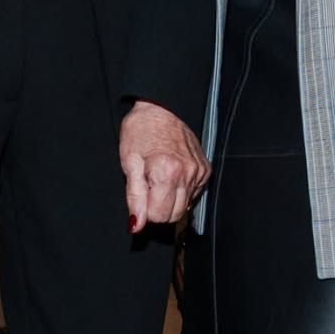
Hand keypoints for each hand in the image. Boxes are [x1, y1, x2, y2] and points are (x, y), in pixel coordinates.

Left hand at [120, 100, 210, 229]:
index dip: (145, 211)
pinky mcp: (205, 170)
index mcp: (167, 172)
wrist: (159, 108)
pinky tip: (171, 175)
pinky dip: (181, 190)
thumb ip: (134, 198)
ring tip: (158, 179)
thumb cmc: (141, 131)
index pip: (159, 216)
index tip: (140, 195)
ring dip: (170, 199)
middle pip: (174, 215)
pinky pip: (194, 194)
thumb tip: (137, 225)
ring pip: (185, 207)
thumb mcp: (129, 163)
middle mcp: (188, 174)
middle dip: (158, 208)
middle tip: (148, 188)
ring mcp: (199, 172)